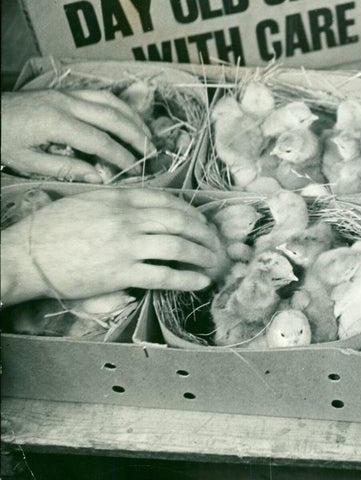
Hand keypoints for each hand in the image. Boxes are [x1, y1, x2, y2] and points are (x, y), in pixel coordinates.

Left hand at [1, 89, 151, 182]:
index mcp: (55, 122)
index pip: (100, 141)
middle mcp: (65, 103)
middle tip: (152, 152)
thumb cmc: (0, 140)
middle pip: (113, 116)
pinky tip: (126, 119)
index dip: (121, 156)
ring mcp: (64, 93)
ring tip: (146, 135)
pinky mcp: (62, 91)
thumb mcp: (26, 161)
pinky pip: (99, 95)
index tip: (134, 169)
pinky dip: (118, 106)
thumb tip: (98, 176)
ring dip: (132, 117)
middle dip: (136, 135)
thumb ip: (64, 168)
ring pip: (110, 100)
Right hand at [1, 189, 226, 304]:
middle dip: (204, 232)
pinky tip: (199, 281)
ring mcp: (126, 245)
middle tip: (215, 242)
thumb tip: (143, 206)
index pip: (168, 200)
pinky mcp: (120, 272)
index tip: (201, 220)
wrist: (25, 256)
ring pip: (178, 246)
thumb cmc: (49, 228)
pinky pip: (163, 275)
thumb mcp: (86, 201)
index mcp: (120, 198)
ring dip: (202, 255)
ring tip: (214, 262)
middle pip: (180, 221)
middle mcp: (127, 218)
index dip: (191, 211)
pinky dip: (186, 278)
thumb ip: (117, 201)